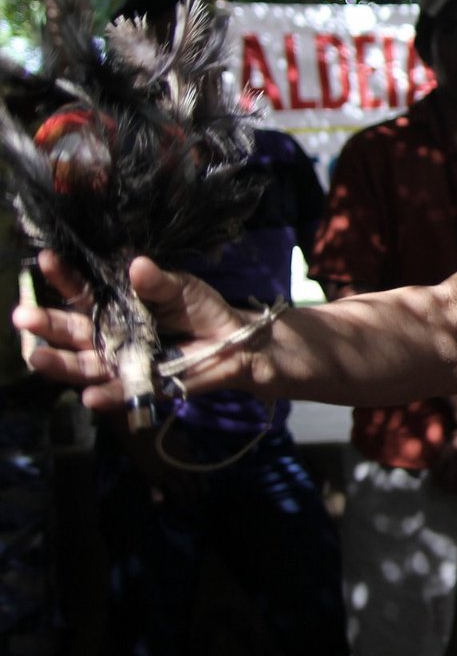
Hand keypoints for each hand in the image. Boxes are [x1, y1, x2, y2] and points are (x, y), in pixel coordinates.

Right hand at [13, 251, 247, 410]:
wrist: (234, 341)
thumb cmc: (201, 309)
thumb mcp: (180, 288)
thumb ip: (157, 281)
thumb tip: (137, 265)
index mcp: (115, 305)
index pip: (82, 292)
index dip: (64, 277)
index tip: (46, 259)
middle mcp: (110, 334)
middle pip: (71, 331)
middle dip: (46, 324)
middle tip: (23, 315)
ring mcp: (122, 361)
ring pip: (83, 365)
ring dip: (59, 363)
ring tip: (36, 357)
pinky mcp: (141, 386)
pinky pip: (119, 392)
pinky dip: (105, 395)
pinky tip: (89, 396)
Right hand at [119, 423, 203, 506]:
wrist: (139, 438)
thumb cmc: (157, 436)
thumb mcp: (176, 436)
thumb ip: (185, 441)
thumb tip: (189, 442)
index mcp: (186, 459)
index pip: (200, 476)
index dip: (203, 486)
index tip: (203, 493)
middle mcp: (179, 468)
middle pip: (190, 487)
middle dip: (192, 497)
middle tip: (191, 503)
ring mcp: (166, 474)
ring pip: (178, 493)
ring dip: (181, 502)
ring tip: (180, 507)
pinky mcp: (153, 479)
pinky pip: (158, 495)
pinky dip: (160, 502)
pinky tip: (161, 505)